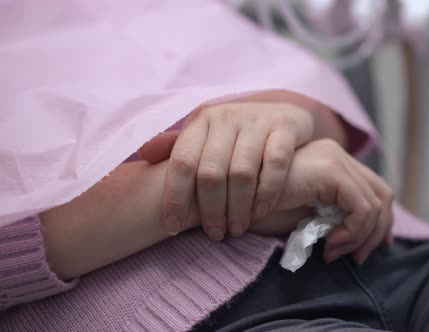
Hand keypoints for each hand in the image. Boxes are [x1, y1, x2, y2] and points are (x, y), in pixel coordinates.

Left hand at [139, 102, 313, 238]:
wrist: (284, 114)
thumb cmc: (238, 134)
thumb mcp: (207, 136)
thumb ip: (179, 147)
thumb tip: (143, 155)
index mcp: (202, 122)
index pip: (182, 162)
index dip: (175, 198)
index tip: (174, 227)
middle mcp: (227, 117)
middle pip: (211, 173)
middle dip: (210, 210)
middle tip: (215, 234)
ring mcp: (257, 121)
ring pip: (242, 173)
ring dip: (238, 208)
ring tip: (237, 229)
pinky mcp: (285, 127)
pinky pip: (274, 165)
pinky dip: (267, 193)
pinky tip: (261, 211)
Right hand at [256, 139, 394, 263]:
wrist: (226, 202)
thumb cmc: (256, 211)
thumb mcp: (302, 215)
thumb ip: (330, 216)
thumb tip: (360, 236)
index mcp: (331, 162)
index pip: (373, 190)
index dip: (377, 223)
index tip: (360, 252)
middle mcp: (336, 154)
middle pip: (382, 193)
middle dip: (377, 231)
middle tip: (356, 259)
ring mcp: (334, 158)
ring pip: (376, 202)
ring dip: (361, 237)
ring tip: (332, 253)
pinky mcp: (330, 171)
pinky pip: (362, 207)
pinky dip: (353, 232)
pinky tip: (329, 246)